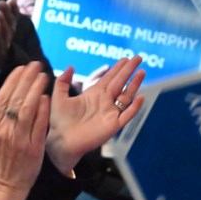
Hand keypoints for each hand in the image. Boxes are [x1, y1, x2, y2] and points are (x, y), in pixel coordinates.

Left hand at [0, 0, 18, 69]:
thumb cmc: (0, 37)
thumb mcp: (3, 23)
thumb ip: (9, 11)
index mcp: (11, 27)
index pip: (14, 16)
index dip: (14, 8)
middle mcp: (9, 34)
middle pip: (10, 23)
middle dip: (7, 12)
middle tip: (2, 2)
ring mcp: (4, 41)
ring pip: (5, 31)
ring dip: (3, 22)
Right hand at [0, 62, 49, 199]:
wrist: (4, 186)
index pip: (2, 97)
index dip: (12, 81)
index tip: (21, 68)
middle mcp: (5, 130)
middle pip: (16, 99)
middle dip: (26, 79)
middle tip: (36, 65)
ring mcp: (20, 139)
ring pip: (28, 109)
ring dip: (36, 90)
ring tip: (43, 76)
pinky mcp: (34, 148)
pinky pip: (39, 125)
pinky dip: (43, 110)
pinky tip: (47, 97)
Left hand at [46, 56, 145, 174]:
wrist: (61, 141)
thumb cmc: (59, 122)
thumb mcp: (59, 98)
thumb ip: (63, 81)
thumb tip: (71, 66)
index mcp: (93, 95)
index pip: (109, 78)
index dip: (117, 68)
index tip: (126, 58)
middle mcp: (104, 102)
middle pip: (120, 83)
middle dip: (129, 70)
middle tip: (138, 58)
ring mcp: (110, 113)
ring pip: (126, 96)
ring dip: (134, 84)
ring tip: (142, 72)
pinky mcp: (113, 125)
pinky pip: (127, 115)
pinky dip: (134, 107)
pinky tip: (140, 97)